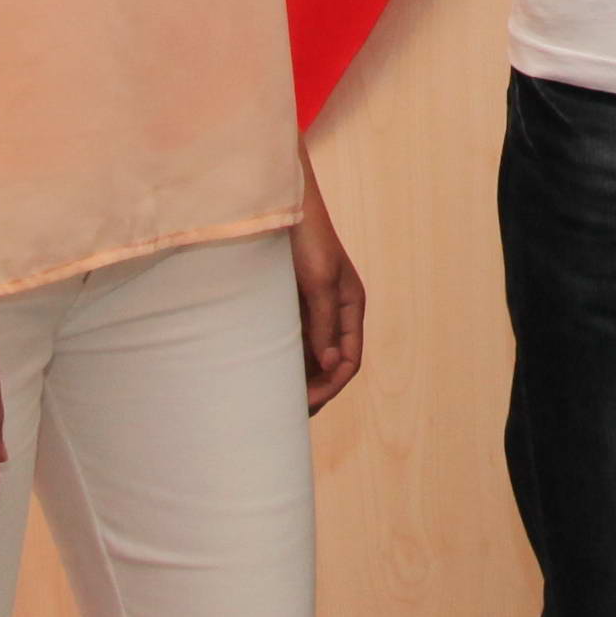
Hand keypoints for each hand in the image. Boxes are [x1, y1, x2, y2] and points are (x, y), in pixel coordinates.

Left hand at [293, 176, 367, 413]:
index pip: (350, 358)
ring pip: (309, 353)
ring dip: (297, 375)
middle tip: (288, 411)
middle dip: (315, 388)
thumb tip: (329, 366)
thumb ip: (324, 324)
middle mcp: (334, 311)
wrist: (280, 205)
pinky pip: (290, 337)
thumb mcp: (319, 282)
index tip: (307, 403)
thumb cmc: (306, 238)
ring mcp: (310, 307)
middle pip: (330, 362)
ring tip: (275, 397)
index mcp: (351, 306)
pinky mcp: (288, 302)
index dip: (332, 384)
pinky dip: (282, 357)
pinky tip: (265, 369)